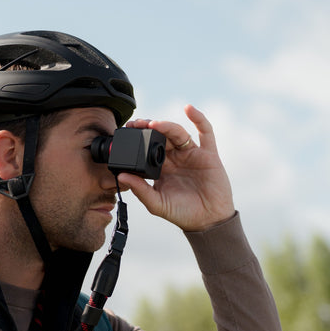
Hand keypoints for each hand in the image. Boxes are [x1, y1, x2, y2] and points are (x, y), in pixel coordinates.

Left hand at [118, 104, 235, 231]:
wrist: (208, 221)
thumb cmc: (182, 213)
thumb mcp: (157, 204)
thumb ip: (141, 190)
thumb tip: (121, 176)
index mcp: (161, 168)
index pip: (147, 148)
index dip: (138, 140)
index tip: (125, 133)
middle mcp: (175, 158)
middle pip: (161, 136)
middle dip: (148, 128)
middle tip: (135, 123)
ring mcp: (192, 154)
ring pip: (177, 133)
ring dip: (166, 126)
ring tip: (154, 124)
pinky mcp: (208, 154)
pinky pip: (205, 132)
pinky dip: (198, 119)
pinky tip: (189, 109)